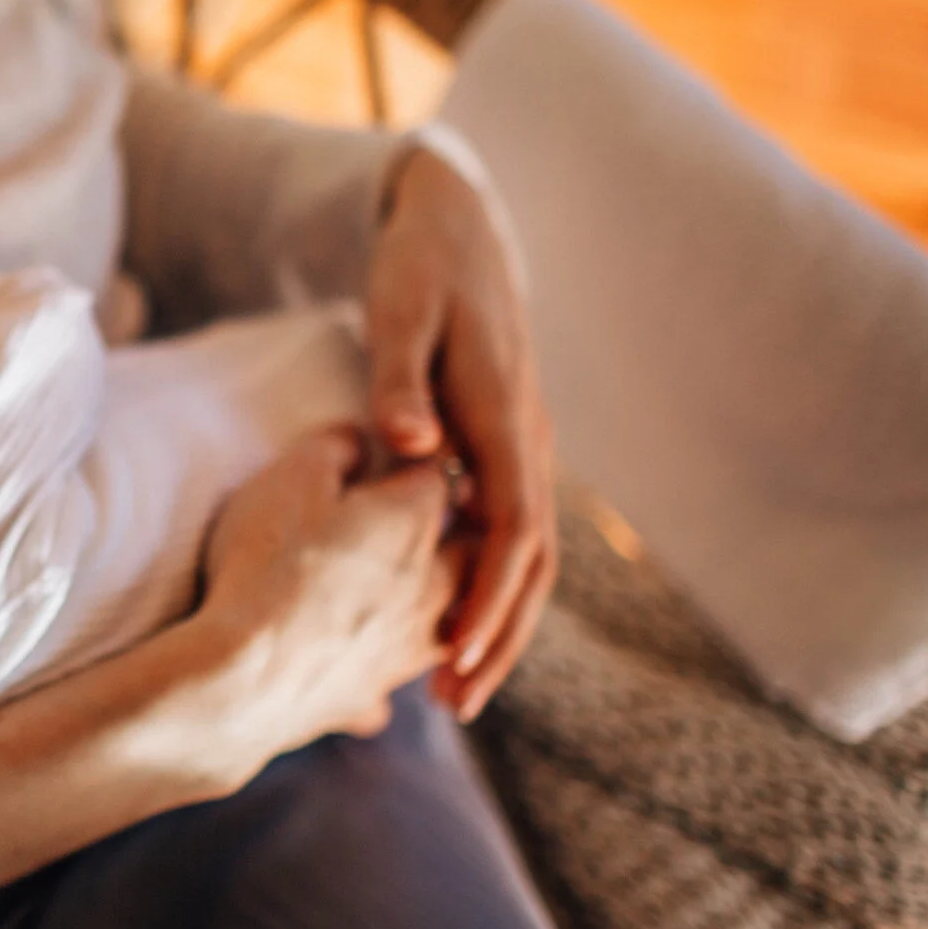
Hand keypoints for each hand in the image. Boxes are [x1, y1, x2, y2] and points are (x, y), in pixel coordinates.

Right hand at [188, 425, 459, 756]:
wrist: (244, 675)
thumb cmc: (270, 562)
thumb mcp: (291, 478)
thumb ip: (333, 448)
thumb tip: (358, 439)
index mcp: (412, 522)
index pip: (441, 476)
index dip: (426, 457)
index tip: (412, 451)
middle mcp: (430, 587)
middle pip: (472, 555)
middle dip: (463, 535)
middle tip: (442, 525)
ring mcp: (406, 649)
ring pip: (452, 628)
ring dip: (448, 615)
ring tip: (424, 610)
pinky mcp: (370, 696)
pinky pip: (390, 690)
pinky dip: (386, 684)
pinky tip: (374, 697)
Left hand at [363, 145, 554, 721]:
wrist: (458, 226)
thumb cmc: (421, 270)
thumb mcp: (398, 313)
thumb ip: (399, 381)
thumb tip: (411, 448)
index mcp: (503, 419)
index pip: (510, 532)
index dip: (485, 599)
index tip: (455, 656)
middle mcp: (525, 441)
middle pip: (529, 564)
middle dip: (497, 637)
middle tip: (455, 702)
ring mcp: (521, 446)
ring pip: (525, 555)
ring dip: (496, 621)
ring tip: (454, 682)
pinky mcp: (505, 448)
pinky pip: (507, 531)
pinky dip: (487, 583)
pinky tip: (449, 620)